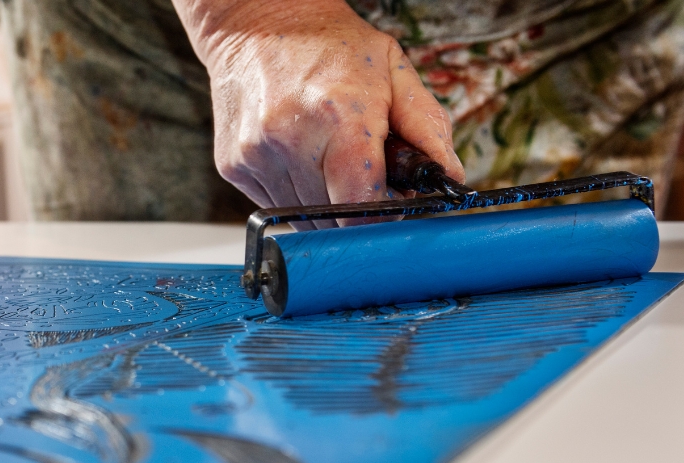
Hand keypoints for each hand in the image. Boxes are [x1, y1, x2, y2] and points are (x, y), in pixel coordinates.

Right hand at [173, 0, 464, 227]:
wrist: (256, 22)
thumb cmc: (327, 44)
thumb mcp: (392, 71)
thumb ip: (428, 127)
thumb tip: (449, 176)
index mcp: (339, 117)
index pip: (359, 206)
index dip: (377, 217)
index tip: (386, 208)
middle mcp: (291, 138)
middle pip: (331, 218)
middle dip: (351, 209)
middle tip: (358, 177)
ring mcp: (256, 155)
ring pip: (300, 218)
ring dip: (320, 204)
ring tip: (324, 161)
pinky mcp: (234, 165)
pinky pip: (273, 205)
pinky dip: (291, 193)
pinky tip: (296, 158)